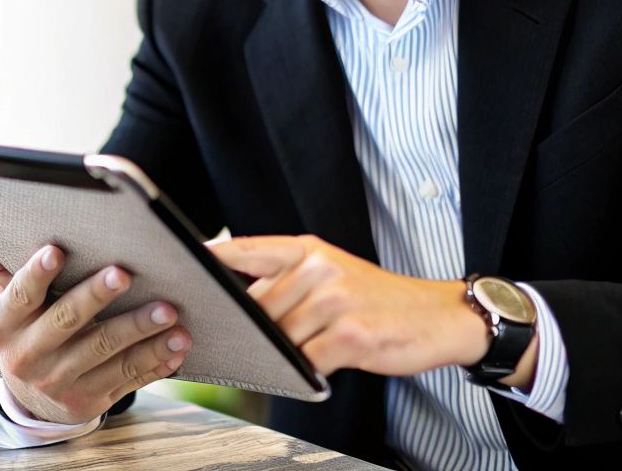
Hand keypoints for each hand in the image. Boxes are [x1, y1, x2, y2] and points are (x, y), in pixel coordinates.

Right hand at [0, 235, 191, 423]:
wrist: (32, 398)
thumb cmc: (27, 332)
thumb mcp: (9, 308)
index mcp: (3, 327)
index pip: (19, 297)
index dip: (36, 275)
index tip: (55, 251)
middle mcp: (28, 357)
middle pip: (67, 323)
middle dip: (97, 297)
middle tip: (124, 274)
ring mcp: (60, 383)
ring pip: (105, 354)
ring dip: (140, 333)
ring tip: (169, 312)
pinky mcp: (89, 402)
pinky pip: (127, 380)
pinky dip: (155, 362)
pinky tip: (177, 346)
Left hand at [210, 234, 525, 384]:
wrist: (439, 316)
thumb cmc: (379, 301)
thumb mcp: (333, 274)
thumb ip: (289, 281)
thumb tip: (239, 305)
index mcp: (309, 249)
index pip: (248, 249)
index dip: (213, 259)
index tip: (183, 268)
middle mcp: (319, 268)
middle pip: (256, 306)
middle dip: (248, 329)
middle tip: (240, 342)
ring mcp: (335, 300)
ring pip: (279, 337)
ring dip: (281, 355)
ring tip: (299, 356)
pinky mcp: (350, 334)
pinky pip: (306, 361)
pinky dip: (306, 372)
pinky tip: (318, 371)